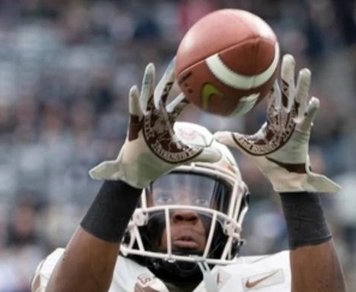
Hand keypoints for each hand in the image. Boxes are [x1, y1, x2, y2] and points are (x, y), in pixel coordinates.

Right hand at [90, 62, 220, 188]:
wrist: (139, 171)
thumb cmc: (159, 161)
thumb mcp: (185, 156)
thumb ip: (203, 155)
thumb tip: (221, 157)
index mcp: (167, 119)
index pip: (181, 102)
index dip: (189, 91)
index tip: (198, 75)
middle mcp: (156, 115)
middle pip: (164, 91)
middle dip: (171, 75)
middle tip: (178, 56)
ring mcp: (145, 119)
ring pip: (148, 97)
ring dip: (148, 82)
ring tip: (150, 66)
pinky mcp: (135, 126)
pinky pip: (134, 112)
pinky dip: (134, 101)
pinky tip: (133, 89)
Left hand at [214, 55, 338, 192]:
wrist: (282, 176)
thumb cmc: (268, 160)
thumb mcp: (248, 148)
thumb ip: (233, 140)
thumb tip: (214, 136)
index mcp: (275, 118)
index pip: (274, 95)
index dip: (273, 81)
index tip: (272, 64)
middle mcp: (287, 117)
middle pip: (288, 92)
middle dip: (288, 75)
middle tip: (289, 57)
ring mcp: (296, 124)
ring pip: (300, 101)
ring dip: (302, 87)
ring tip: (305, 71)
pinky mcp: (303, 134)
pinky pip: (308, 120)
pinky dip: (311, 111)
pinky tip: (314, 101)